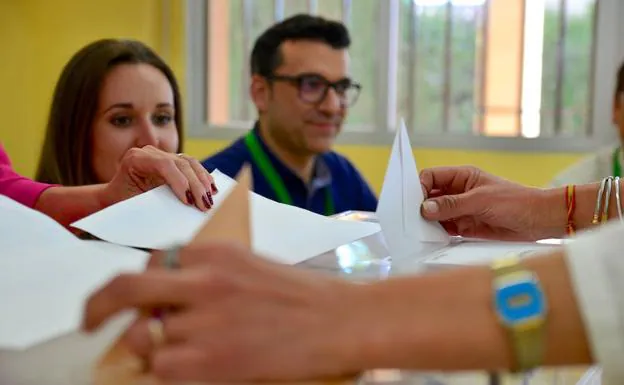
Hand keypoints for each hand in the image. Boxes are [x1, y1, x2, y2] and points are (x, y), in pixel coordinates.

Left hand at [83, 242, 366, 382]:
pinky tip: (195, 367)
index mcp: (214, 250)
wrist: (340, 319)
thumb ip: (207, 272)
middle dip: (97, 305)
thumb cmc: (304, 295)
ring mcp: (204, 319)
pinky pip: (163, 368)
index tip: (136, 301)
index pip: (154, 261)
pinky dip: (168, 371)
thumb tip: (169, 293)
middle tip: (88, 322)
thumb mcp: (250, 265)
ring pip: (146, 335)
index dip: (142, 284)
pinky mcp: (210, 359)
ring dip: (154, 346)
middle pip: (127, 287)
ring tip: (181, 351)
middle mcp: (202, 279)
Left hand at [100, 146, 216, 210]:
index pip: (164, 165)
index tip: (189, 201)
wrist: (115, 196)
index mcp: (136, 158)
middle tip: (205, 205)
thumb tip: (175, 214)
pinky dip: (203, 177)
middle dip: (196, 186)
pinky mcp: (172, 160)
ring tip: (210, 199)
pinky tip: (211, 189)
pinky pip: (192, 166)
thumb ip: (151, 203)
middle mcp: (150, 152)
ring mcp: (162, 154)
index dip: (180, 181)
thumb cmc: (121, 203)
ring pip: (190, 163)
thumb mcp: (132, 203)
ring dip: (203, 181)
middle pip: (181, 164)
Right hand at [419, 166, 561, 240]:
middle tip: (410, 218)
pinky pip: (444, 229)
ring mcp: (461, 210)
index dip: (419, 186)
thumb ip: (452, 204)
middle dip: (419, 205)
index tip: (412, 201)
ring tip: (418, 231)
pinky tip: (430, 238)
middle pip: (430, 196)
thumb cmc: (516, 202)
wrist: (539, 221)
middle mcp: (458, 192)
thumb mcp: (481, 200)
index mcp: (462, 177)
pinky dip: (436, 233)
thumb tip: (425, 208)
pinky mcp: (465, 226)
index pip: (431, 177)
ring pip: (435, 214)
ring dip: (427, 221)